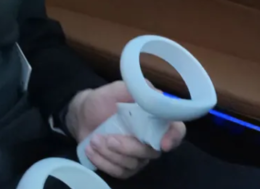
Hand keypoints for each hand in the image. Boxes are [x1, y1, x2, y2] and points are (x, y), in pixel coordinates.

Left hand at [65, 81, 185, 179]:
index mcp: (154, 118)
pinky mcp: (124, 166)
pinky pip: (120, 172)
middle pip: (152, 152)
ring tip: (94, 140)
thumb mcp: (116, 89)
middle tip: (108, 138)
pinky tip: (92, 150)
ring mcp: (138, 155)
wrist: (83, 114)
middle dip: (128, 147)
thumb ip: (136, 88)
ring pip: (133, 164)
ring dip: (111, 154)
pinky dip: (104, 162)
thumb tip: (158, 93)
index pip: (176, 130)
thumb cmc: (102, 100)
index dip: (174, 137)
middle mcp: (151, 139)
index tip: (164, 143)